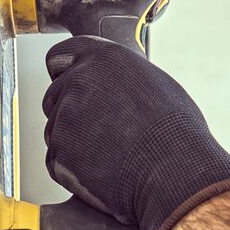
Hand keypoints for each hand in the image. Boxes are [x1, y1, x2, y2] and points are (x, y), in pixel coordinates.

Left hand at [43, 36, 229, 229]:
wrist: (175, 172)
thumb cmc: (176, 133)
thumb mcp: (153, 85)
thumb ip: (119, 79)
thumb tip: (111, 86)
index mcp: (103, 59)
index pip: (59, 57)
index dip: (62, 74)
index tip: (68, 85)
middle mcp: (78, 82)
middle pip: (53, 96)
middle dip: (68, 113)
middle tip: (98, 133)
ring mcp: (64, 119)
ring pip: (55, 131)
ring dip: (73, 143)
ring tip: (111, 155)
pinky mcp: (59, 154)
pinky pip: (57, 162)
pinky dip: (73, 170)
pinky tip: (103, 172)